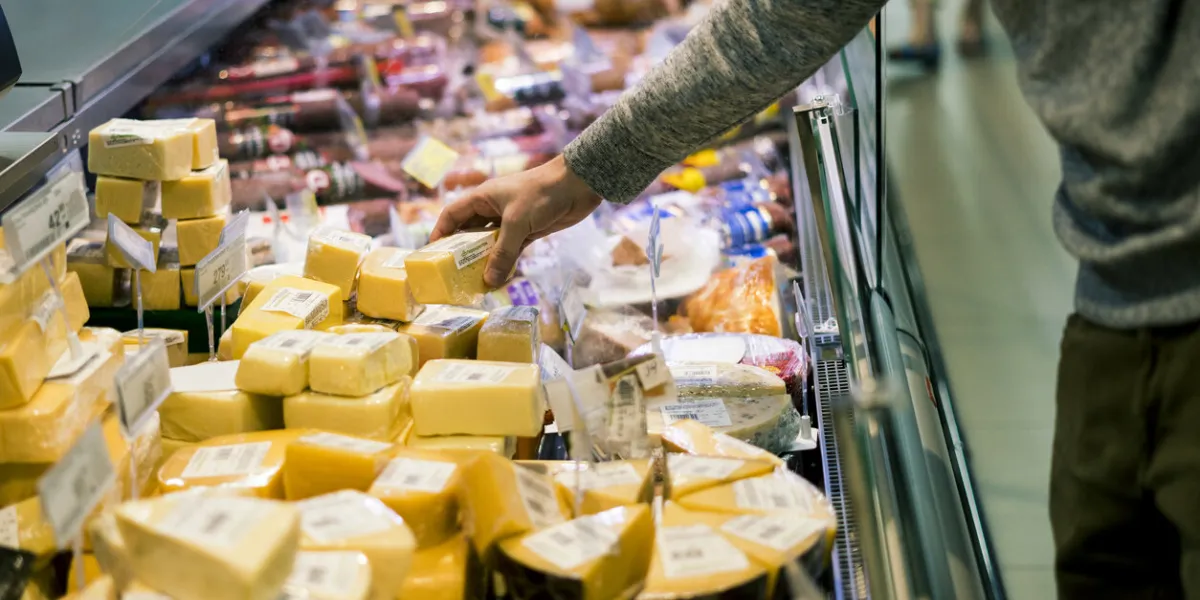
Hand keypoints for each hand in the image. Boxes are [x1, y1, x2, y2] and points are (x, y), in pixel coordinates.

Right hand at [431, 155, 602, 286]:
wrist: (578, 185)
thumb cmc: (542, 194)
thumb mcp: (517, 223)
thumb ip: (502, 253)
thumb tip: (488, 281)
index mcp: (483, 198)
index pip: (452, 215)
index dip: (440, 232)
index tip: (432, 254)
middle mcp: (493, 209)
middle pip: (470, 232)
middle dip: (462, 252)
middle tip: (453, 275)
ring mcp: (511, 220)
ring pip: (491, 243)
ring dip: (485, 260)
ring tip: (475, 282)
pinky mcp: (528, 230)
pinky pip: (510, 249)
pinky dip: (506, 262)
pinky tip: (500, 277)